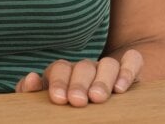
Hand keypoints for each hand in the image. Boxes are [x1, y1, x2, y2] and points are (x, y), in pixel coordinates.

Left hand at [14, 50, 143, 106]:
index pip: (59, 69)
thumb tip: (32, 78)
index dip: (58, 83)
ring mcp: (107, 69)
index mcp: (64, 73)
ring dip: (102, 80)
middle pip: (82, 67)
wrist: (96, 99)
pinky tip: (121, 88)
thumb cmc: (66, 103)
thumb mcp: (47, 99)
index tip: (58, 99)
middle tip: (77, 101)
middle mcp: (86, 68)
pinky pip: (133, 60)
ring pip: (108, 64)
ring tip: (98, 98)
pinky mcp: (131, 71)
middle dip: (79, 84)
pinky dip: (128, 69)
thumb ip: (32, 90)